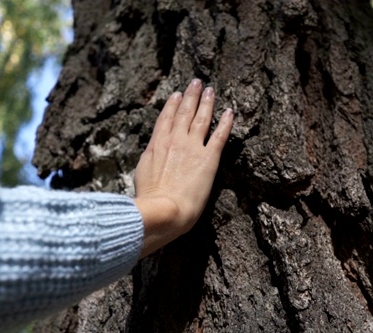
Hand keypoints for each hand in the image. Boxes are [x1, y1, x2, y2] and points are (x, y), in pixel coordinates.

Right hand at [134, 79, 233, 257]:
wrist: (163, 210)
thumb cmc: (149, 200)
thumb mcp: (142, 174)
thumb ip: (150, 160)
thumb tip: (152, 156)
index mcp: (156, 145)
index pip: (166, 118)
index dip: (173, 104)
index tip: (177, 94)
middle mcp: (175, 141)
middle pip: (184, 113)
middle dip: (191, 96)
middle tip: (197, 83)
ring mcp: (192, 148)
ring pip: (201, 119)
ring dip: (207, 103)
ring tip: (211, 90)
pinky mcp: (209, 159)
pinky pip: (219, 136)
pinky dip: (225, 123)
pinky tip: (230, 112)